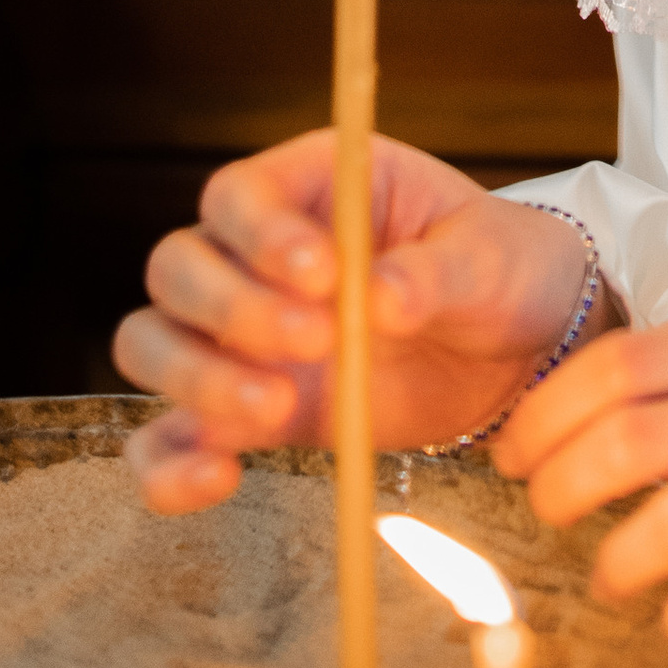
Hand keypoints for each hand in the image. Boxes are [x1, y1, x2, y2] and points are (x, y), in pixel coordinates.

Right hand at [113, 132, 617, 513]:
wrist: (515, 348)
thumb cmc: (498, 270)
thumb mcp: (487, 257)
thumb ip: (435, 273)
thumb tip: (381, 300)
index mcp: (312, 187)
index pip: (239, 195)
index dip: (261, 233)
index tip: (324, 276)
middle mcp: (254, 256)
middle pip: (178, 265)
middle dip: (231, 308)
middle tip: (317, 341)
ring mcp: (238, 337)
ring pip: (152, 342)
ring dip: (195, 378)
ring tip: (279, 408)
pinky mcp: (240, 413)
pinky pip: (166, 437)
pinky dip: (167, 464)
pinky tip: (217, 479)